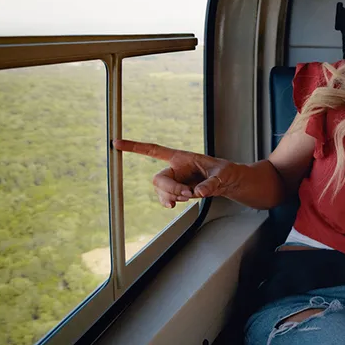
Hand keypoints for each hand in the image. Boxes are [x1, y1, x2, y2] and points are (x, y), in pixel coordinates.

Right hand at [113, 139, 250, 206]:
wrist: (229, 183)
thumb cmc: (226, 172)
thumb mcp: (223, 175)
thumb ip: (212, 183)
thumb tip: (198, 193)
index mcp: (182, 157)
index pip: (154, 150)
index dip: (135, 147)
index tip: (116, 143)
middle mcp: (175, 168)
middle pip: (158, 179)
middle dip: (170, 189)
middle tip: (187, 194)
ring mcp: (175, 181)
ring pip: (161, 191)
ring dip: (172, 196)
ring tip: (191, 196)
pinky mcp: (177, 192)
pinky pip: (166, 198)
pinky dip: (171, 201)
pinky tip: (180, 202)